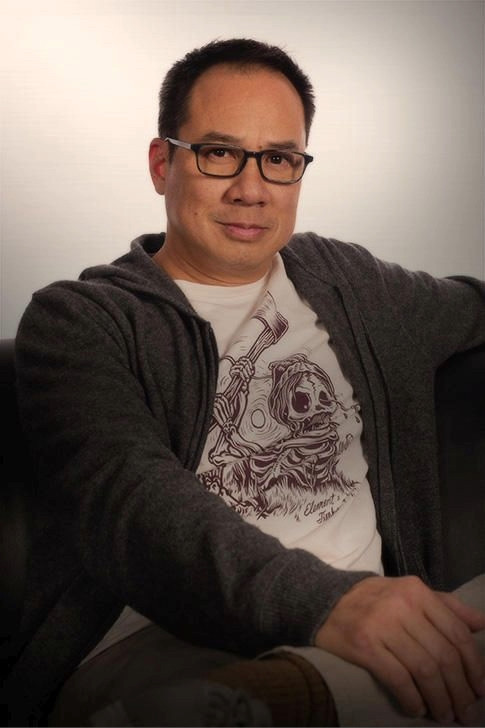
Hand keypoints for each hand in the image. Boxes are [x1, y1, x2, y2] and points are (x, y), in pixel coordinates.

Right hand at [315, 575, 484, 724]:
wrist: (323, 599)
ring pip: (424, 670)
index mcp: (417, 591)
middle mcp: (402, 606)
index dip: (474, 665)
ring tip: (444, 715)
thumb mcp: (409, 592)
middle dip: (460, 690)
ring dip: (440, 699)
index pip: (457, 632)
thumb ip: (446, 605)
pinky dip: (412, 699)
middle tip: (465, 711)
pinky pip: (398, 679)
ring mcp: (382, 625)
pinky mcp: (364, 646)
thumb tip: (481, 624)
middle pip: (443, 655)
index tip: (479, 688)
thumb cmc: (373, 599)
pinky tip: (417, 709)